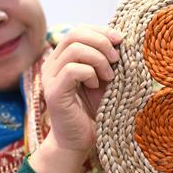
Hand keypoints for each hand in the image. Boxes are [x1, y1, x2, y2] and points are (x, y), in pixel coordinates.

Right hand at [29, 24, 122, 172]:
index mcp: (63, 58)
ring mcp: (50, 77)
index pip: (79, 30)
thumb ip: (108, 60)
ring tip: (109, 76)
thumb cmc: (95, 111)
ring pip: (74, 49)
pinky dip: (90, 73)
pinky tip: (96, 85)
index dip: (101, 30)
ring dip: (98, 59)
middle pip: (75, 34)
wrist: (81, 142)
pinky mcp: (53, 92)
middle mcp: (52, 64)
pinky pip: (72, 70)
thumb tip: (122, 39)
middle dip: (102, 42)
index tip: (121, 40)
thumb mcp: (106, 80)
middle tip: (117, 59)